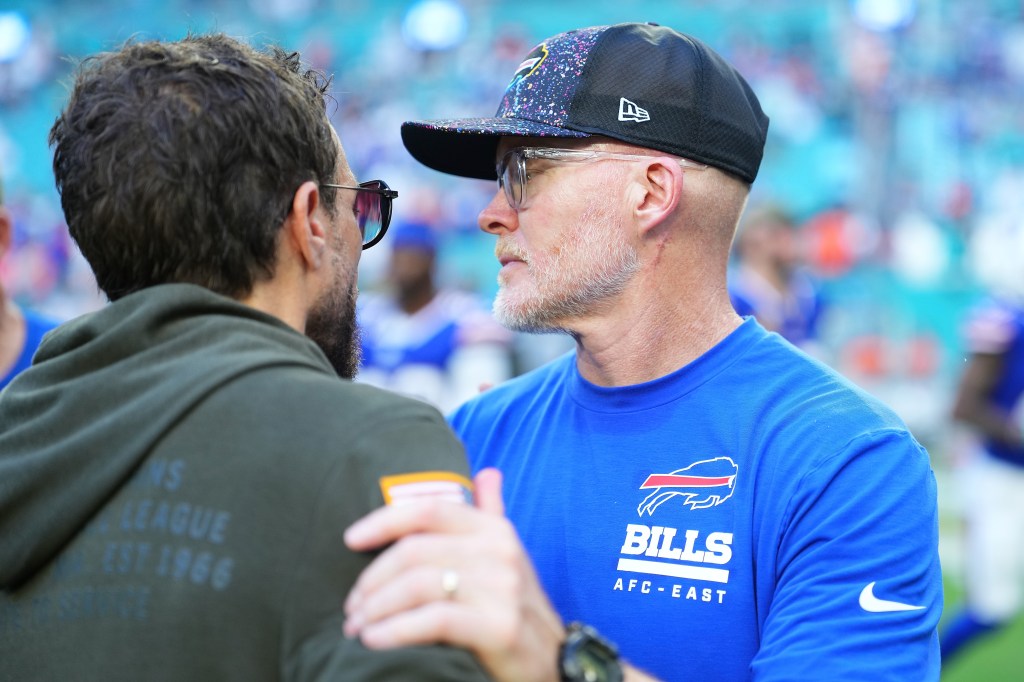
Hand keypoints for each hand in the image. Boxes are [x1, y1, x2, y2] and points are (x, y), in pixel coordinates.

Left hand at [343, 468, 565, 681]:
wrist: (554, 659)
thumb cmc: (518, 606)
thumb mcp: (508, 554)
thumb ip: (491, 513)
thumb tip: (488, 473)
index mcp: (494, 529)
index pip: (428, 510)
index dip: (383, 521)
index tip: (350, 539)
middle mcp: (498, 552)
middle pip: (414, 551)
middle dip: (372, 580)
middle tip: (352, 606)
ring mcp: (501, 588)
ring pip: (417, 584)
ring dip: (377, 608)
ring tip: (358, 626)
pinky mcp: (499, 626)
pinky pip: (433, 620)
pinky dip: (395, 630)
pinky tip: (375, 640)